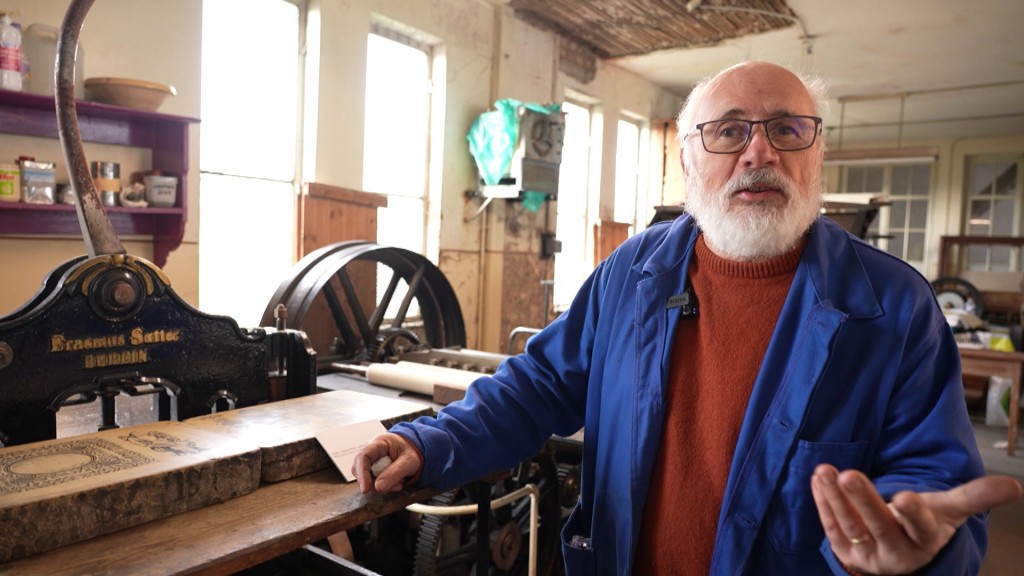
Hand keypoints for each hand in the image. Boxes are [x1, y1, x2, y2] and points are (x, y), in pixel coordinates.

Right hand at [351, 432, 423, 493]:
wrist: (417, 449)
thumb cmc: (413, 450)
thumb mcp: (409, 461)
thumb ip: (395, 473)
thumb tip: (378, 487)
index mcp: (379, 443)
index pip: (363, 456)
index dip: (362, 473)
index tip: (365, 489)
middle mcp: (372, 451)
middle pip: (360, 469)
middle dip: (371, 482)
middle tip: (387, 488)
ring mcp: (372, 461)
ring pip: (366, 478)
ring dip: (380, 486)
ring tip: (398, 484)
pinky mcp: (375, 470)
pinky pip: (373, 481)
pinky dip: (384, 486)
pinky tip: (396, 484)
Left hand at [811, 464, 1021, 573]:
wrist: (899, 551)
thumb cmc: (925, 522)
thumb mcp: (949, 510)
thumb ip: (975, 496)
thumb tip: (1016, 487)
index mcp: (925, 539)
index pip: (920, 527)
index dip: (913, 513)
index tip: (905, 496)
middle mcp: (897, 551)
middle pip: (878, 525)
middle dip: (863, 500)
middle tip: (848, 474)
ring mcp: (868, 555)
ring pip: (849, 526)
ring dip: (835, 498)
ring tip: (825, 471)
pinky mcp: (845, 553)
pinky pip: (831, 526)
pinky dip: (823, 503)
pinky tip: (818, 479)